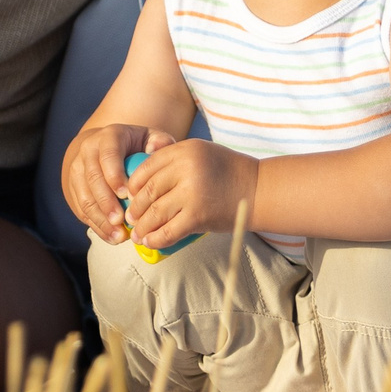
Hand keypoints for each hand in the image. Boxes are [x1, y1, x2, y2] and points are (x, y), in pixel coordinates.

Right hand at [65, 121, 155, 242]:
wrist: (103, 148)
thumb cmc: (134, 146)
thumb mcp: (148, 138)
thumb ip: (159, 142)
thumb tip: (156, 150)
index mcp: (108, 137)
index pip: (108, 155)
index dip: (114, 175)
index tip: (126, 195)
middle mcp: (88, 151)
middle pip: (93, 179)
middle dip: (106, 202)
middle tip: (121, 221)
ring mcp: (77, 170)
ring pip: (84, 197)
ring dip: (101, 219)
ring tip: (118, 236)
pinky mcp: (72, 188)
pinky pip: (81, 209)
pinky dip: (97, 226)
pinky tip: (112, 237)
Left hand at [121, 136, 257, 250]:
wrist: (259, 190)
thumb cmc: (231, 172)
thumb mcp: (202, 153)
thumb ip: (176, 160)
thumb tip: (145, 181)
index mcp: (184, 150)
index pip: (147, 167)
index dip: (134, 184)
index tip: (131, 196)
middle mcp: (186, 168)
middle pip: (148, 191)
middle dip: (136, 208)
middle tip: (131, 218)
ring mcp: (191, 192)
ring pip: (155, 212)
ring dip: (142, 227)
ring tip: (138, 234)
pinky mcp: (198, 215)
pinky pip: (169, 230)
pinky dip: (156, 238)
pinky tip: (150, 242)